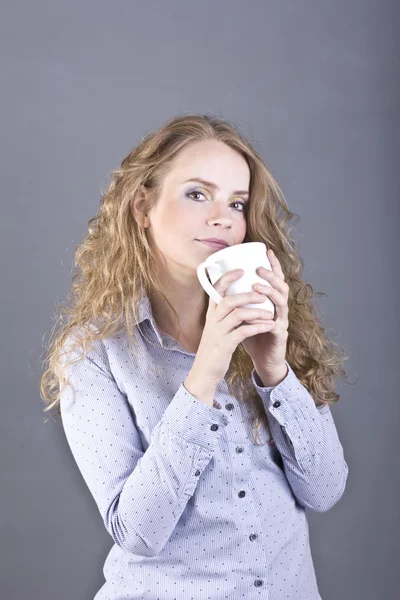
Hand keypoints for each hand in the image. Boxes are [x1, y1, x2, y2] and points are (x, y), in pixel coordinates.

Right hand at [185, 268, 275, 401]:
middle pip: (229, 300)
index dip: (228, 278)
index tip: (241, 270)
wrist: (203, 373)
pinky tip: (269, 326)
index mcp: (211, 314)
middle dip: (248, 294)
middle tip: (263, 294)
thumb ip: (224, 314)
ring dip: (257, 311)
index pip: (216, 290)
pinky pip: (243, 332)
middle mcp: (213, 320)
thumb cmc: (213, 349)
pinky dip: (258, 327)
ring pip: (237, 314)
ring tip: (271, 312)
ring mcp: (218, 333)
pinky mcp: (225, 345)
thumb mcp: (215, 328)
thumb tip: (238, 299)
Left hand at [241, 248, 289, 377]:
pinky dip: (267, 320)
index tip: (267, 251)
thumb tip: (220, 284)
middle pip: (282, 287)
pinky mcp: (280, 336)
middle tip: (259, 269)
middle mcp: (280, 309)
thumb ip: (238, 301)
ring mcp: (282, 322)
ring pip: (282, 303)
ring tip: (258, 286)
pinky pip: (275, 325)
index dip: (273, 265)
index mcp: (272, 302)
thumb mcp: (245, 315)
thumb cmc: (253, 336)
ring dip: (270, 293)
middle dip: (272, 276)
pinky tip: (261, 316)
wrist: (263, 360)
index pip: (275, 279)